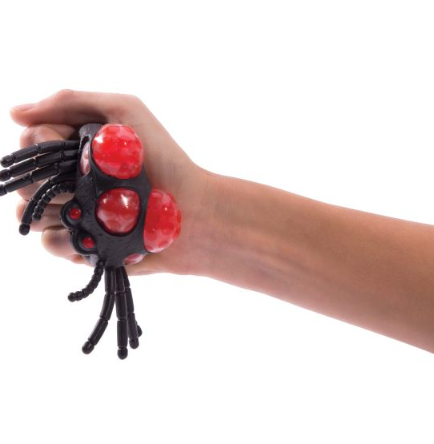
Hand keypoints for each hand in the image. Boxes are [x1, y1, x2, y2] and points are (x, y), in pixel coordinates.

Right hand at [12, 89, 215, 275]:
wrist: (190, 211)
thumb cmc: (164, 159)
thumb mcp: (125, 112)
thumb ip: (72, 102)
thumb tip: (15, 113)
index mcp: (78, 149)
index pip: (30, 142)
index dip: (42, 143)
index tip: (72, 147)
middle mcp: (72, 181)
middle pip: (25, 179)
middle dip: (49, 179)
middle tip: (85, 181)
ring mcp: (76, 213)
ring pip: (29, 214)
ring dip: (58, 209)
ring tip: (94, 208)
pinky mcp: (84, 244)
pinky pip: (50, 243)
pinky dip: (66, 239)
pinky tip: (91, 233)